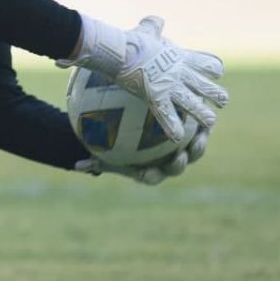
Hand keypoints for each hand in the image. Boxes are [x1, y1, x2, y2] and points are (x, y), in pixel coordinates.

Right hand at [62, 14, 227, 141]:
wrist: (121, 49)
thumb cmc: (132, 39)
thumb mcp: (146, 30)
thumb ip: (153, 26)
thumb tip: (155, 19)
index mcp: (180, 57)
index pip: (206, 63)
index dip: (213, 68)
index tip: (217, 72)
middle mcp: (179, 72)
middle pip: (205, 84)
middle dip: (215, 93)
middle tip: (223, 101)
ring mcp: (169, 86)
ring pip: (192, 102)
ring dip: (202, 113)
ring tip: (211, 122)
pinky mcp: (156, 97)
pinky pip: (166, 115)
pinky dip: (172, 127)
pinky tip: (177, 138)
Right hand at [76, 126, 209, 185]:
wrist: (135, 134)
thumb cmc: (117, 146)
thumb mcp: (103, 153)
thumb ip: (94, 161)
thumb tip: (77, 166)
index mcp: (150, 170)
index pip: (152, 176)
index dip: (153, 175)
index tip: (149, 171)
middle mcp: (168, 161)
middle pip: (178, 165)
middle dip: (182, 162)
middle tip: (181, 154)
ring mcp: (183, 147)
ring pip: (195, 148)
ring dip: (200, 141)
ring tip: (202, 130)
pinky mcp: (192, 132)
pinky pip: (198, 126)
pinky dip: (200, 119)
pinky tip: (199, 104)